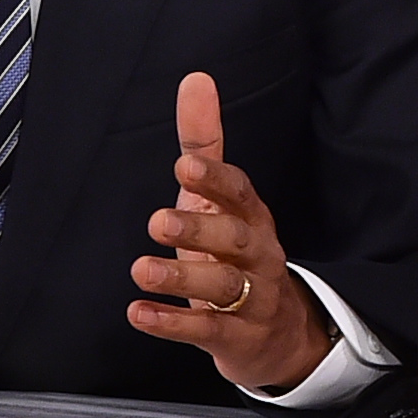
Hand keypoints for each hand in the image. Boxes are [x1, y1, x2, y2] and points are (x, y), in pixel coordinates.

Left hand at [128, 72, 329, 392]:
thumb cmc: (236, 254)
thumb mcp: (220, 200)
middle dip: (198, 231)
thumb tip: (196, 80)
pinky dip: (172, 323)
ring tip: (141, 269)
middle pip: (234, 241)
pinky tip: (139, 313)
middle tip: (157, 222)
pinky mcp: (235, 338)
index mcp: (252, 217)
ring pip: (221, 288)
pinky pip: (205, 331)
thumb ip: (205, 144)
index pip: (240, 193)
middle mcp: (258, 255)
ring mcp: (251, 299)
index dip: (216, 181)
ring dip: (180, 278)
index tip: (184, 167)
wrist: (278, 334)